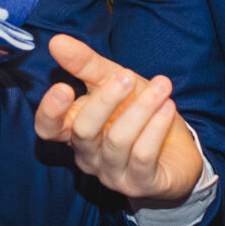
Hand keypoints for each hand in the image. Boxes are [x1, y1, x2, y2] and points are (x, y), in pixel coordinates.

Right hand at [34, 34, 205, 206]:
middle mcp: (88, 155)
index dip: (50, 111)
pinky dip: (156, 128)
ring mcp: (112, 173)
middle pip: (84, 131)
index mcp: (74, 130)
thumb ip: (85, 64)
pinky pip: (143, 156)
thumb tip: (56, 41)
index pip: (48, 128)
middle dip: (106, 101)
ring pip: (118, 141)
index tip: (64, 87)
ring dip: (142, 110)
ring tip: (163, 86)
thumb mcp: (113, 81)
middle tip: (127, 77)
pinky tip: (168, 108)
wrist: (176, 150)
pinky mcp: (139, 184)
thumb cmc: (136, 112)